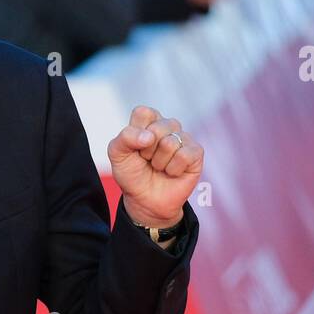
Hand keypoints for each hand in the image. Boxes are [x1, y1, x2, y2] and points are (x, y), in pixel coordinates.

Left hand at [107, 106, 202, 227]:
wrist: (145, 200)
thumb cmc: (132, 174)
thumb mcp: (117, 154)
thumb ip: (125, 138)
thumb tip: (150, 137)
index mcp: (148, 121)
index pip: (143, 112)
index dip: (135, 134)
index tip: (134, 148)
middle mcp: (167, 126)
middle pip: (157, 128)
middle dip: (146, 151)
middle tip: (147, 160)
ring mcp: (183, 138)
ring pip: (170, 143)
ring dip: (159, 162)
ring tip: (159, 167)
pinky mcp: (196, 153)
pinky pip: (184, 155)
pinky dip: (173, 169)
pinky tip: (172, 173)